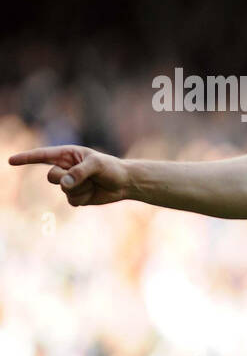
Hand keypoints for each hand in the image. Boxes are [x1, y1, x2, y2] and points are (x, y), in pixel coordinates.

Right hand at [9, 145, 130, 206]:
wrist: (124, 183)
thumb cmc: (111, 168)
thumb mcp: (97, 165)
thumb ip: (79, 172)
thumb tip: (64, 184)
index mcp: (67, 155)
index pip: (42, 156)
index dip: (26, 158)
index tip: (11, 161)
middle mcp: (65, 168)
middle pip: (52, 177)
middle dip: (66, 179)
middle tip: (85, 177)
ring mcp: (70, 183)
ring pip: (63, 189)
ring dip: (80, 188)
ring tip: (93, 183)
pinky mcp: (76, 196)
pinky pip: (72, 200)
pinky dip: (84, 197)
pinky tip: (93, 192)